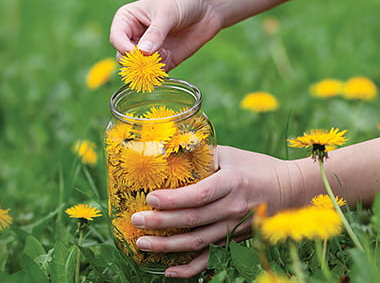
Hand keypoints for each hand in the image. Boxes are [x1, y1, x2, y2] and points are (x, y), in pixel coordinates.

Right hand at [109, 0, 224, 71]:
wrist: (208, 5)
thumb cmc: (183, 0)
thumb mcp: (167, 14)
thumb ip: (155, 34)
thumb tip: (143, 53)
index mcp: (127, 20)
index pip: (117, 37)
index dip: (123, 47)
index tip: (137, 51)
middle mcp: (135, 37)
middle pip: (124, 56)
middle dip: (134, 61)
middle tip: (148, 61)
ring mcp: (149, 50)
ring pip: (138, 68)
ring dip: (146, 70)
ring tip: (160, 61)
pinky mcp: (164, 60)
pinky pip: (155, 73)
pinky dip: (158, 74)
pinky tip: (166, 65)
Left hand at [131, 146, 305, 277]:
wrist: (289, 190)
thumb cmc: (255, 167)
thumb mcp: (230, 154)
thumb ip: (202, 155)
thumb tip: (168, 153)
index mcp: (231, 183)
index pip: (199, 194)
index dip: (173, 199)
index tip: (150, 198)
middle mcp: (232, 208)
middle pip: (193, 220)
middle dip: (161, 223)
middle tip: (136, 220)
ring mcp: (234, 228)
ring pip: (198, 242)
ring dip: (168, 246)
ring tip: (142, 243)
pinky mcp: (234, 240)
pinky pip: (211, 258)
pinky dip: (190, 269)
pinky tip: (168, 271)